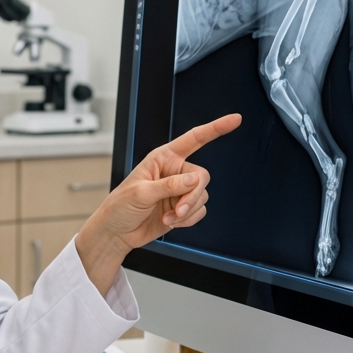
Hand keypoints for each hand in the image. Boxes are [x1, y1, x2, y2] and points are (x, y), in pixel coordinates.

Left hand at [75, 114, 240, 294]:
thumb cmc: (120, 206)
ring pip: (202, 197)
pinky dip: (188, 220)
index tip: (235, 120)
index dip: (215, 128)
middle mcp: (175, 171)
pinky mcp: (182, 207)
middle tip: (177, 210)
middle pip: (202, 177)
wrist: (117, 232)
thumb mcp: (141, 193)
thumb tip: (194, 179)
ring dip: (187, 211)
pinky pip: (199, 211)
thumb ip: (169, 186)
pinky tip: (170, 222)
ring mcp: (180, 190)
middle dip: (192, 196)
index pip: (194, 139)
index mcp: (163, 158)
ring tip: (167, 217)